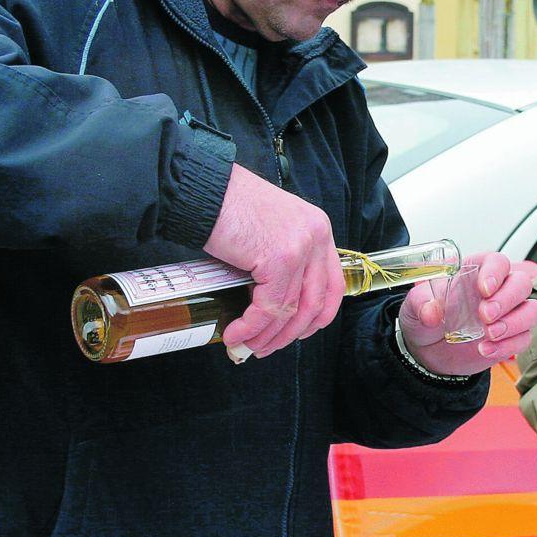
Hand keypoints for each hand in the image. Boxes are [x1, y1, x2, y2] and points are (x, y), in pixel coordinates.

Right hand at [203, 164, 344, 359]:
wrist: (202, 189)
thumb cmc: (227, 205)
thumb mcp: (270, 229)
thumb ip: (281, 258)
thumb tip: (273, 304)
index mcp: (318, 229)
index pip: (333, 285)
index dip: (317, 317)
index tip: (297, 333)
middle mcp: (317, 236)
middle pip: (315, 303)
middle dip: (289, 334)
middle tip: (265, 348)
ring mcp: (301, 247)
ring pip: (291, 310)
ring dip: (267, 336)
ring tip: (245, 347)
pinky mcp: (278, 258)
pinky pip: (269, 307)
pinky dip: (252, 327)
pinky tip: (236, 334)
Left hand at [398, 253, 536, 376]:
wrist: (427, 351)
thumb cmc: (425, 319)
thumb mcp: (414, 307)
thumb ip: (421, 303)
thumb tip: (432, 311)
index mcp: (476, 272)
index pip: (498, 262)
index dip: (495, 272)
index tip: (484, 289)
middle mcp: (497, 290)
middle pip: (522, 283)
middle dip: (507, 300)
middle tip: (485, 316)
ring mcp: (508, 314)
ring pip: (532, 310)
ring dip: (515, 323)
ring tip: (489, 334)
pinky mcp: (511, 337)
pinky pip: (524, 338)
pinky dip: (508, 346)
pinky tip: (485, 350)